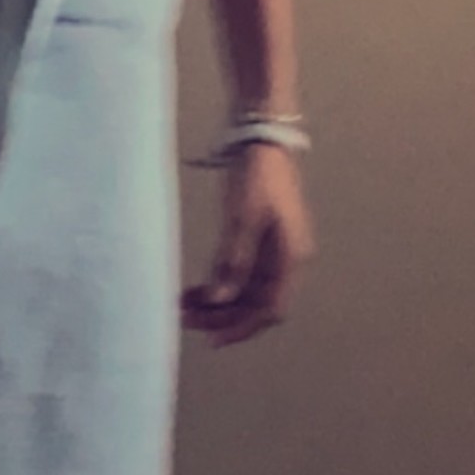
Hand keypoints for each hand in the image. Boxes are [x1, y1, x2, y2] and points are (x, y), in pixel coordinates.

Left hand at [182, 145, 313, 349]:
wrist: (260, 135)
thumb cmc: (255, 174)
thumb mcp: (241, 218)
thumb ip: (232, 261)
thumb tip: (219, 298)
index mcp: (290, 257)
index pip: (270, 309)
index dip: (241, 328)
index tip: (212, 339)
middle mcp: (287, 259)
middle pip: (257, 304)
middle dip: (223, 317)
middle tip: (186, 320)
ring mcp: (275, 249)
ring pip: (247, 290)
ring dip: (218, 302)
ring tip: (184, 305)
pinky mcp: (261, 238)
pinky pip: (241, 273)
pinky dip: (220, 284)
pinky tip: (196, 288)